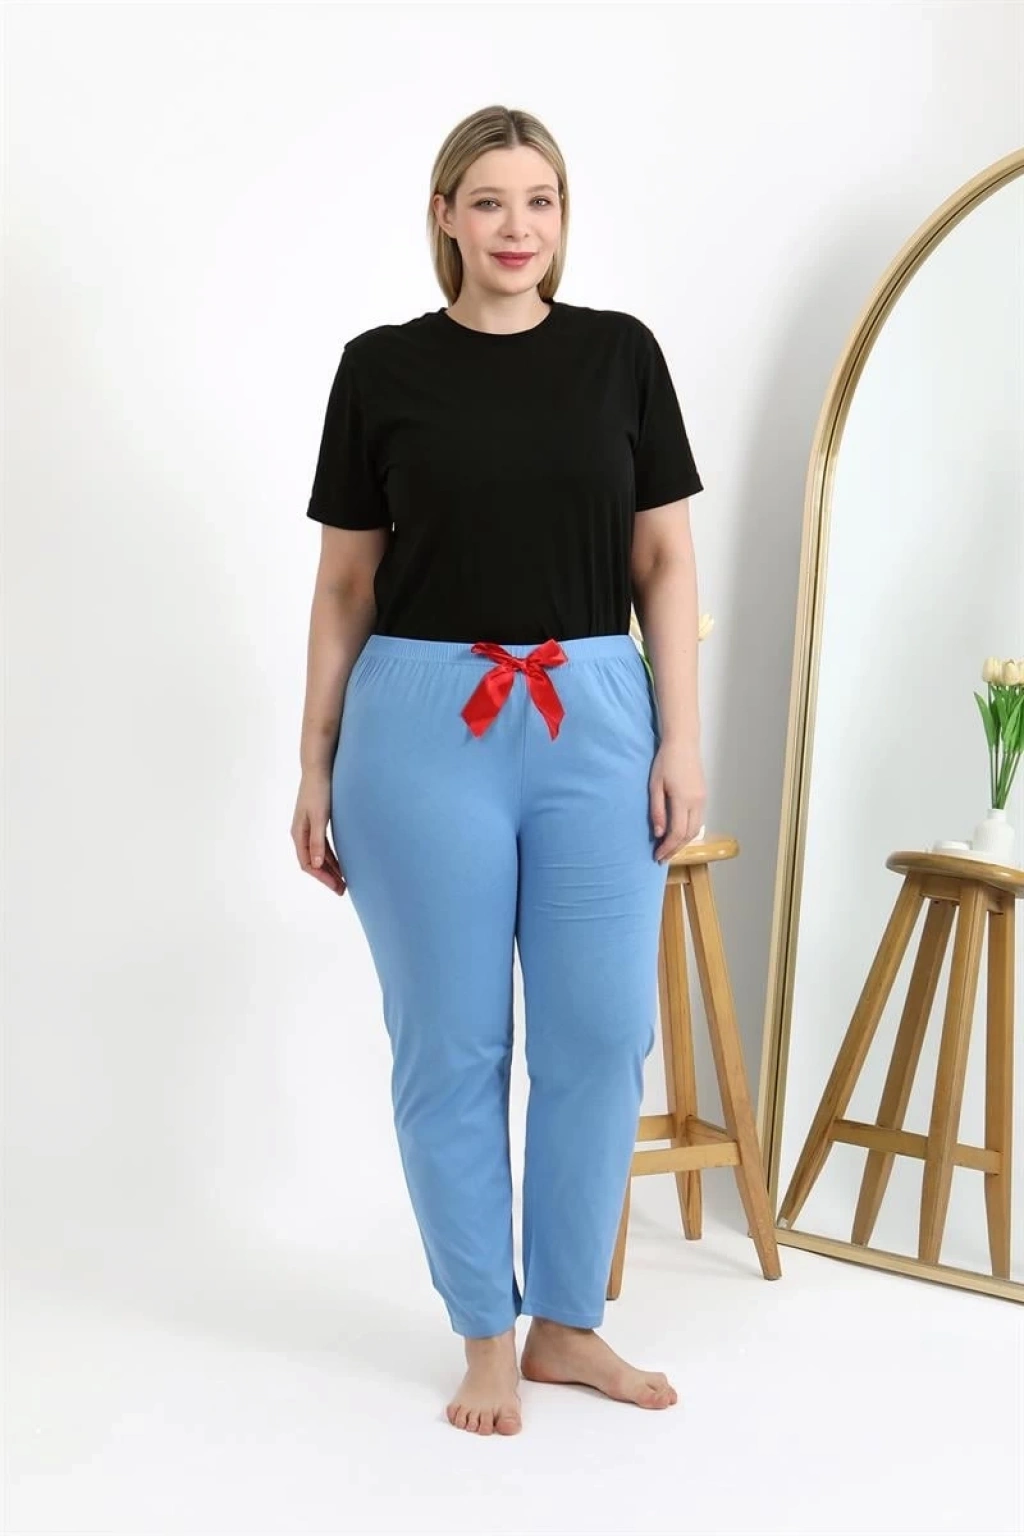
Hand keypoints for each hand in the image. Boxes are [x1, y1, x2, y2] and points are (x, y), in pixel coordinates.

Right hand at [291, 771, 346, 895]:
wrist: (318, 768)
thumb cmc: (319, 790)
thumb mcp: (319, 817)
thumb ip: (317, 840)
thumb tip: (315, 864)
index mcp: (299, 834)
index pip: (307, 864)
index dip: (322, 877)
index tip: (336, 887)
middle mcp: (302, 833)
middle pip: (313, 862)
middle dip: (327, 877)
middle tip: (342, 890)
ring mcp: (309, 828)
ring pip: (318, 855)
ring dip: (330, 868)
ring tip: (343, 880)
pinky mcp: (318, 821)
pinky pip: (323, 845)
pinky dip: (331, 856)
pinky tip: (342, 862)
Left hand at [649, 739, 705, 862]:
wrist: (683, 743)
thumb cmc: (665, 761)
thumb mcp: (655, 786)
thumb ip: (657, 811)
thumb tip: (659, 834)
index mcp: (683, 800)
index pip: (677, 833)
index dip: (667, 848)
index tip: (657, 856)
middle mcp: (697, 803)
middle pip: (688, 835)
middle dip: (675, 849)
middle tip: (662, 858)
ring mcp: (703, 799)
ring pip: (695, 829)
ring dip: (683, 842)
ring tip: (669, 849)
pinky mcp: (703, 796)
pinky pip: (698, 820)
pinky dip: (688, 831)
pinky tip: (678, 834)